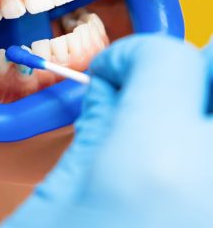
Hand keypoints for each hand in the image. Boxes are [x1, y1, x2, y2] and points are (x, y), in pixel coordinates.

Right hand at [0, 34, 212, 227]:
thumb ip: (91, 130)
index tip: (106, 77)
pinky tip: (183, 169)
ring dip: (203, 104)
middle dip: (193, 67)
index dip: (128, 55)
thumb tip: (109, 91)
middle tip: (163, 85)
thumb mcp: (54, 198)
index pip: (168, 56)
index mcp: (156, 159)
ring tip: (172, 125)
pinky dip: (207, 147)